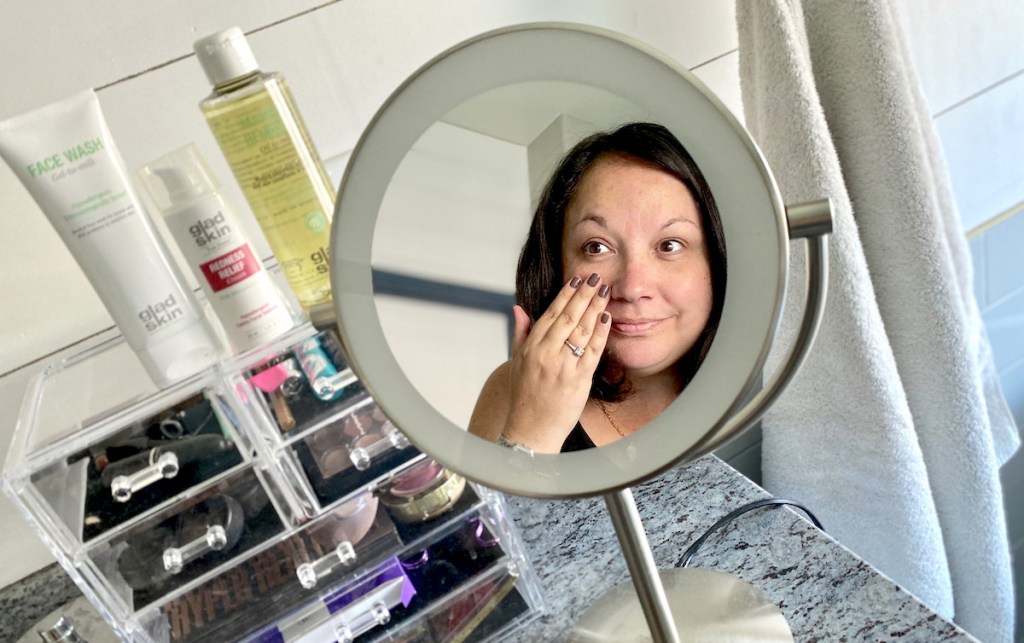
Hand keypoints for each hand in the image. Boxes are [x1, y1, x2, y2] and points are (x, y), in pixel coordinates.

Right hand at [501, 273, 611, 452]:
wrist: (531, 429)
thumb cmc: (524, 397)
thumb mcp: (516, 362)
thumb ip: (520, 333)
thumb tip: (519, 308)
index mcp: (531, 348)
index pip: (551, 314)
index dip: (566, 295)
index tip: (577, 280)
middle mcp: (546, 354)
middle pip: (569, 317)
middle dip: (584, 295)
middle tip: (596, 277)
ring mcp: (563, 366)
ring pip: (582, 330)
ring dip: (595, 307)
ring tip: (605, 291)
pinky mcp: (578, 379)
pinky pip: (593, 351)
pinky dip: (601, 332)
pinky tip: (607, 317)